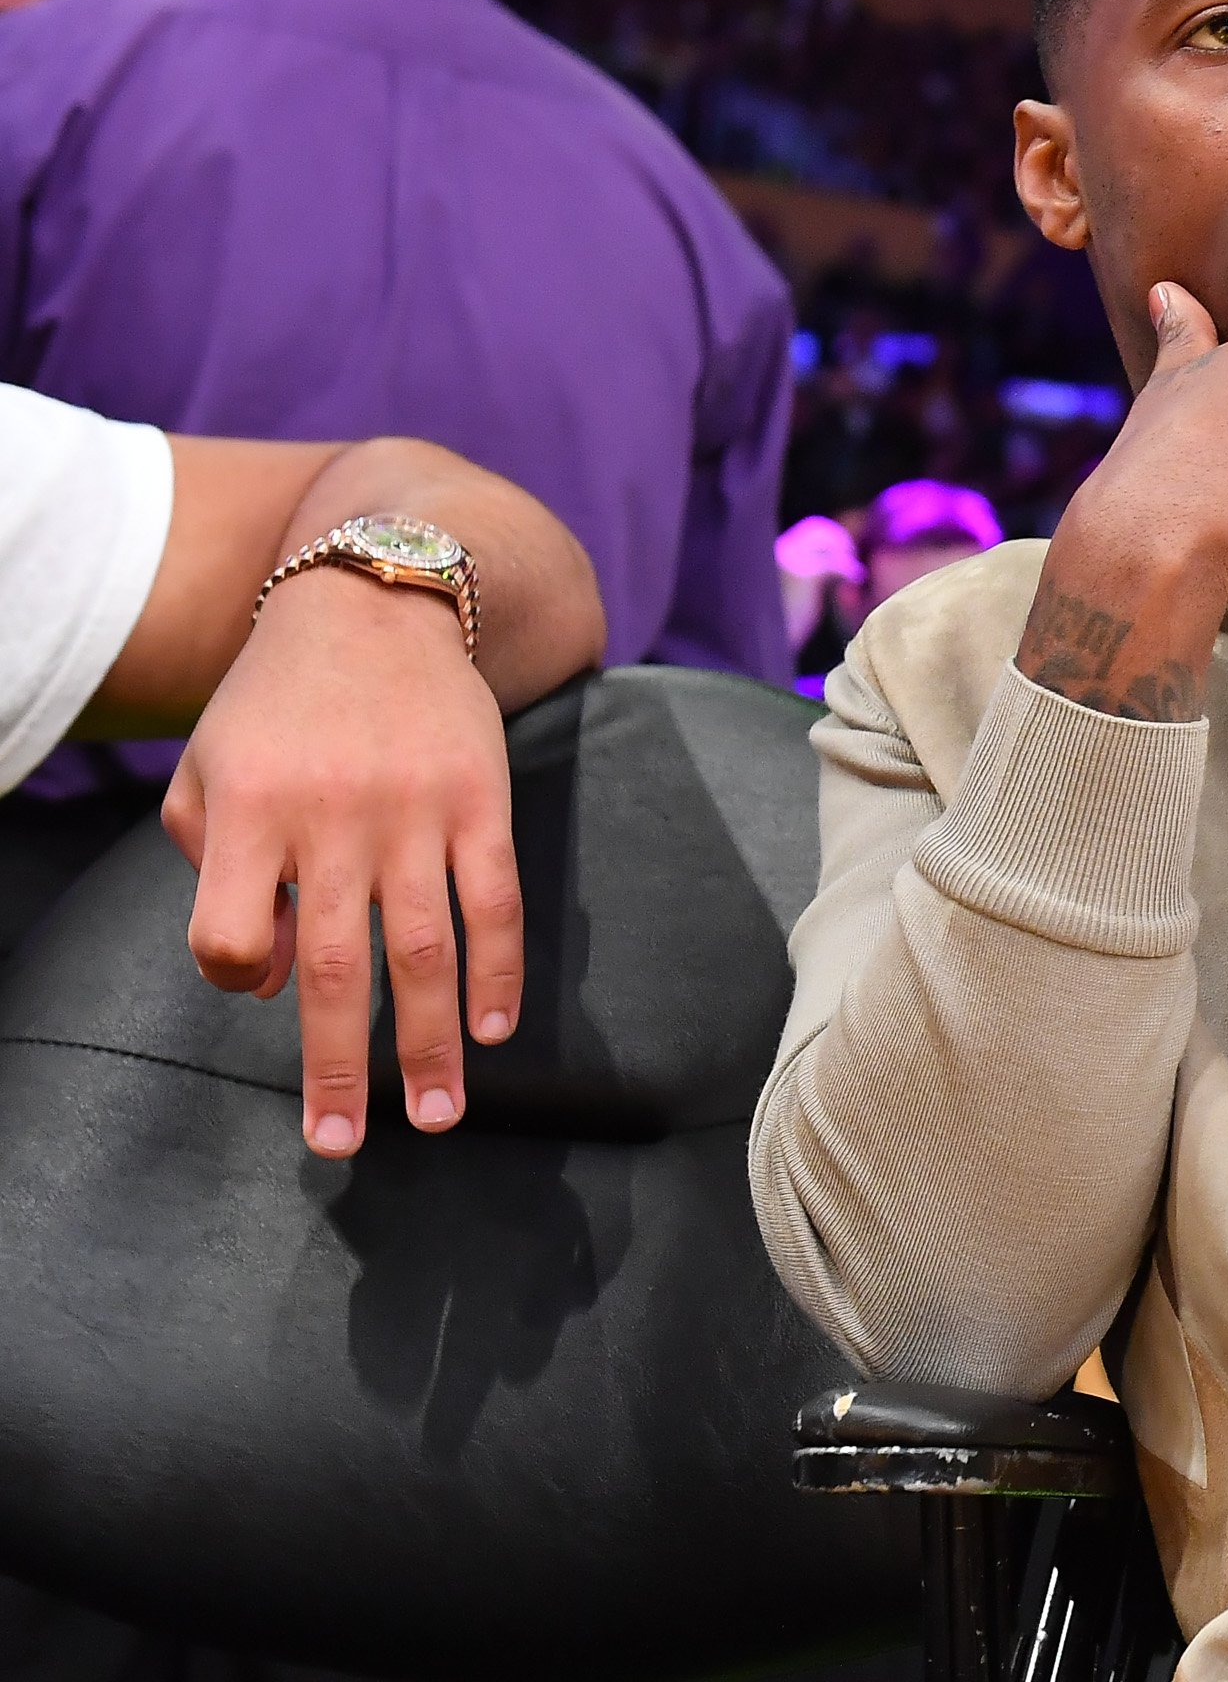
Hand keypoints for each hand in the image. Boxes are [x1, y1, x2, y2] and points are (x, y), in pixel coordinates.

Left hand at [161, 568, 523, 1158]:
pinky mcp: (481, 802)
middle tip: (341, 1142)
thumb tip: (276, 976)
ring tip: (438, 1114)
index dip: (242, 974)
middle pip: (339, 968)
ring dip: (433, 1043)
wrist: (376, 605)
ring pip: (428, 951)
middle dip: (342, 1068)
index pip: (229, 936)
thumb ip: (214, 869)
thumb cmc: (275, 705)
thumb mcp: (209, 769)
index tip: (269, 985)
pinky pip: (496, 902)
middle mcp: (333, 819)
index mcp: (251, 813)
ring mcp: (415, 812)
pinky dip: (499, 972)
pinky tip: (495, 1028)